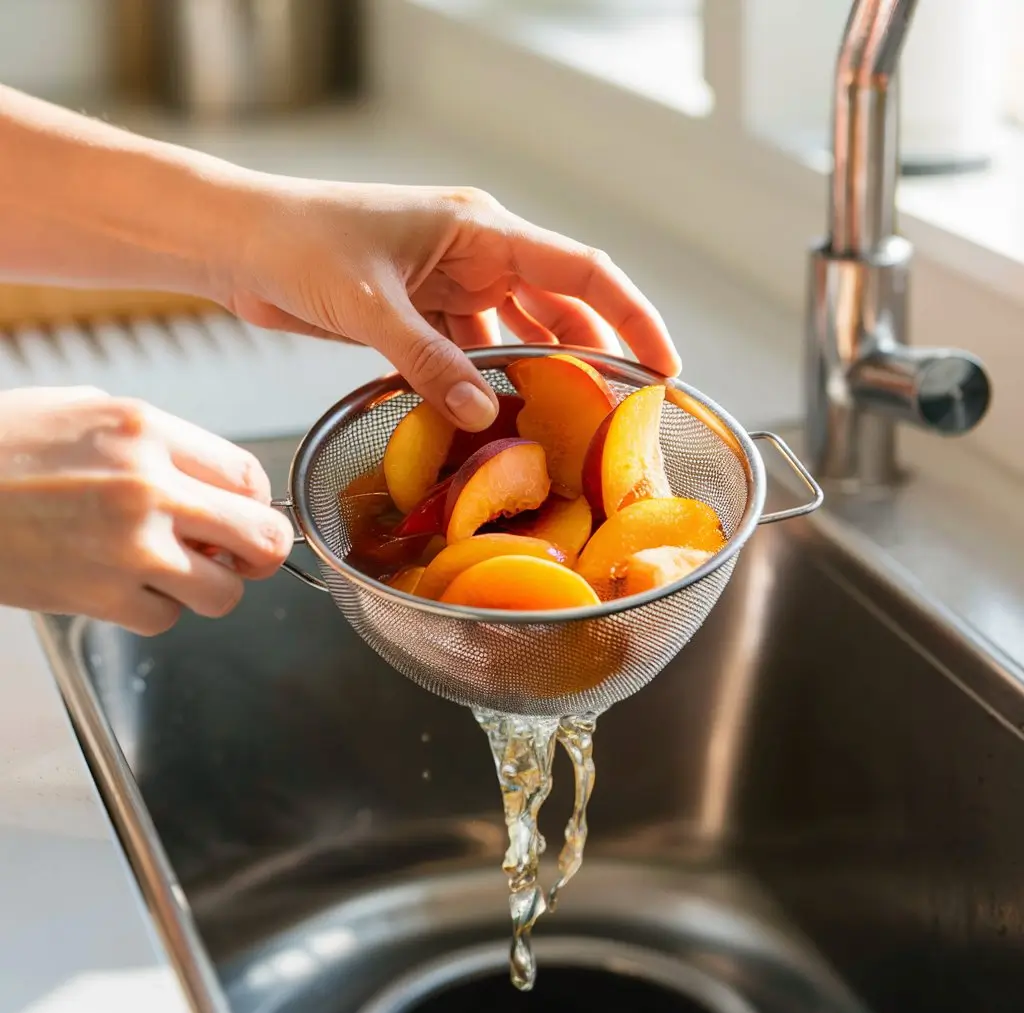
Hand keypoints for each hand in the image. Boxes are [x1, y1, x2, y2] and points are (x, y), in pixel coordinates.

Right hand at [0, 387, 292, 634]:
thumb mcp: (86, 411)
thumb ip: (159, 442)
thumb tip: (213, 479)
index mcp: (148, 432)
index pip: (251, 477)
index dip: (257, 502)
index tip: (244, 512)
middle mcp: (149, 489)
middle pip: (263, 539)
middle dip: (260, 552)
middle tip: (241, 554)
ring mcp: (129, 548)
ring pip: (225, 593)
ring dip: (209, 588)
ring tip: (177, 572)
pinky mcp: (100, 598)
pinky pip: (165, 621)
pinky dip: (155, 611)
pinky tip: (124, 585)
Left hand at [223, 181, 680, 431]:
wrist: (241, 243)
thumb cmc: (299, 244)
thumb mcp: (370, 305)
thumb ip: (429, 361)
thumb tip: (485, 416)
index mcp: (481, 230)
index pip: (583, 271)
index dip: (632, 318)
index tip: (662, 367)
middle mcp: (478, 255)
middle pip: (560, 309)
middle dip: (591, 359)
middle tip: (615, 418)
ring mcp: (451, 287)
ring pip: (517, 337)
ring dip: (537, 379)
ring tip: (562, 430)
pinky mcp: (423, 316)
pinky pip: (472, 356)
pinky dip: (485, 388)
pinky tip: (494, 425)